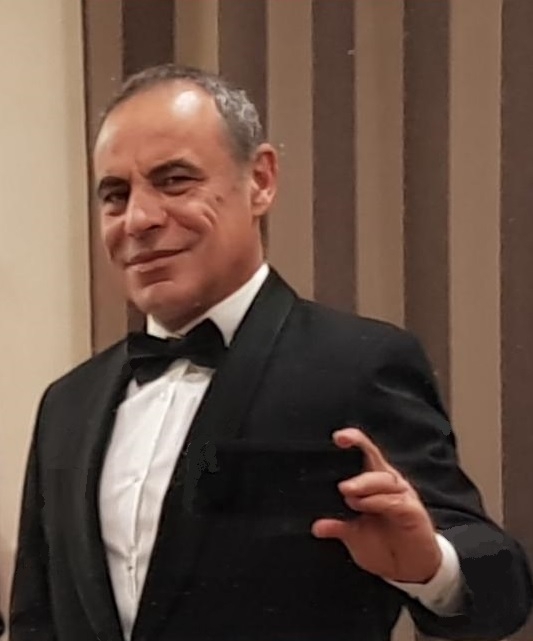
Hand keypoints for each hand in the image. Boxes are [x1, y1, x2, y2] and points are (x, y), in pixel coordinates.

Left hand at [312, 427, 441, 582]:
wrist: (410, 571)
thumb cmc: (384, 546)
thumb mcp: (354, 536)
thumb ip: (338, 527)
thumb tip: (317, 526)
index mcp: (372, 482)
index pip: (364, 453)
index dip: (354, 441)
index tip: (338, 438)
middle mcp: (387, 483)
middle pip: (374, 459)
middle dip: (357, 462)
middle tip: (341, 484)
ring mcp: (402, 494)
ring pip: (383, 479)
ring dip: (365, 485)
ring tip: (349, 495)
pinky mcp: (413, 510)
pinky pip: (395, 500)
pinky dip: (379, 501)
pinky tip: (366, 505)